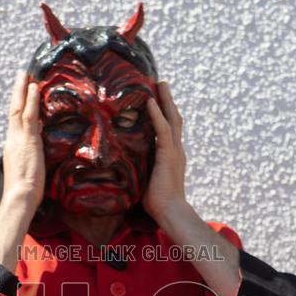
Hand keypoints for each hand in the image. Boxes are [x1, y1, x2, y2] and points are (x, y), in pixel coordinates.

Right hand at [0, 70, 44, 216]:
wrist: (20, 197)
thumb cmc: (24, 192)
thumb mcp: (26, 172)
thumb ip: (29, 160)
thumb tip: (35, 156)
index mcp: (11, 147)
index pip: (15, 122)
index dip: (18, 106)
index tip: (21, 93)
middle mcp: (12, 139)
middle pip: (13, 110)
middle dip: (17, 92)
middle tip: (21, 74)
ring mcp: (19, 139)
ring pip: (19, 109)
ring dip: (23, 90)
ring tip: (26, 74)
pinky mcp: (28, 140)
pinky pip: (29, 116)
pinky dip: (31, 100)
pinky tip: (34, 87)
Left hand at [143, 82, 189, 221]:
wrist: (170, 212)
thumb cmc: (156, 202)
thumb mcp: (145, 179)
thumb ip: (138, 167)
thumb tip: (120, 164)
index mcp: (171, 155)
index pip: (169, 129)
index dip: (164, 113)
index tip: (157, 99)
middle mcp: (176, 150)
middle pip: (174, 119)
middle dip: (167, 100)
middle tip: (161, 84)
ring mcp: (174, 151)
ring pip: (171, 119)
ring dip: (165, 100)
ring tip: (159, 84)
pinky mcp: (168, 155)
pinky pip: (163, 130)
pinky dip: (157, 115)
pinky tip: (150, 102)